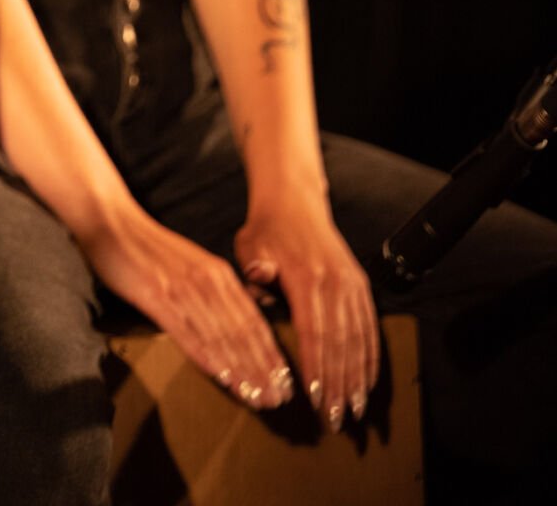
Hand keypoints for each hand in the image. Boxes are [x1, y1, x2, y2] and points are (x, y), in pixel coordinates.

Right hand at [79, 207, 294, 410]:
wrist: (113, 222)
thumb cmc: (149, 247)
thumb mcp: (191, 263)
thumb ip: (213, 288)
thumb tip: (233, 319)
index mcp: (218, 273)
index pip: (252, 320)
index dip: (270, 353)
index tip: (284, 381)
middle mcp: (207, 282)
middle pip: (242, 332)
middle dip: (263, 369)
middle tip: (278, 399)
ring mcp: (183, 290)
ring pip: (221, 337)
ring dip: (242, 371)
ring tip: (258, 397)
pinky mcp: (158, 298)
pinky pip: (188, 334)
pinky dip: (209, 358)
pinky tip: (221, 378)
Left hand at [235, 194, 379, 430]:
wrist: (295, 200)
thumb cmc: (266, 229)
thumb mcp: (250, 245)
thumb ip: (254, 271)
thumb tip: (259, 283)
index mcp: (306, 276)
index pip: (313, 332)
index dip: (317, 368)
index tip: (317, 400)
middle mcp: (334, 281)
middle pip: (340, 343)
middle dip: (340, 385)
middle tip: (337, 421)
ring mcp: (351, 283)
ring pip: (358, 338)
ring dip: (358, 378)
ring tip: (356, 411)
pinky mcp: (360, 284)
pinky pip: (370, 326)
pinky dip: (371, 356)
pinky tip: (369, 381)